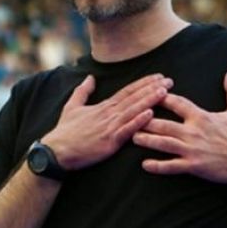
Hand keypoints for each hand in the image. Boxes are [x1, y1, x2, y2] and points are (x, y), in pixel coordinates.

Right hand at [43, 73, 172, 170]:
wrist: (57, 151)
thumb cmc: (65, 131)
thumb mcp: (72, 106)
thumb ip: (83, 91)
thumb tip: (89, 77)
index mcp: (103, 106)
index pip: (127, 91)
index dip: (143, 83)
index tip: (158, 77)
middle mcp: (109, 114)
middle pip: (134, 98)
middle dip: (153, 88)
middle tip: (169, 81)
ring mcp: (110, 127)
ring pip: (133, 111)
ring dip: (150, 100)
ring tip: (164, 92)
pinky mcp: (109, 141)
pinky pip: (127, 130)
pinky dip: (139, 121)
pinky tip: (150, 114)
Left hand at [133, 71, 226, 184]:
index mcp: (201, 116)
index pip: (177, 103)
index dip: (161, 97)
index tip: (148, 93)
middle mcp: (193, 132)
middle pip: (163, 123)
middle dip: (145, 120)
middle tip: (130, 117)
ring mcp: (192, 150)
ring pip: (163, 144)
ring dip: (146, 140)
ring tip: (132, 137)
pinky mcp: (194, 166)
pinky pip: (172, 166)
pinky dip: (157, 166)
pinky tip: (145, 165)